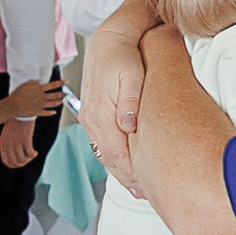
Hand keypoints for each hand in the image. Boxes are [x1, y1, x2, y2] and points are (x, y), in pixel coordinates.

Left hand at [0, 108, 39, 169]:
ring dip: (28, 160)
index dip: (13, 165)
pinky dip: (33, 155)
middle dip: (22, 163)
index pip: (6, 161)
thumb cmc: (14, 121)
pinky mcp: (25, 140)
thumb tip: (14, 155)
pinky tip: (35, 152)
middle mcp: (8, 145)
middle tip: (27, 159)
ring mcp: (16, 143)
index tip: (19, 162)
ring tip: (31, 155)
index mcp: (2, 143)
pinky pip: (29, 154)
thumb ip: (8, 144)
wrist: (19, 110)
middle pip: (15, 163)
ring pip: (22, 160)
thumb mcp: (7, 133)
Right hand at [9, 78, 63, 119]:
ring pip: (52, 104)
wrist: (13, 106)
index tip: (67, 82)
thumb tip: (39, 81)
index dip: (61, 83)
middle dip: (62, 94)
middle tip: (67, 93)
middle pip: (55, 95)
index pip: (53, 85)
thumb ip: (33, 83)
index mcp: (39, 89)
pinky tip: (54, 112)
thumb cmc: (17, 94)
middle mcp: (42, 97)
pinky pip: (46, 112)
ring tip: (62, 101)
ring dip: (58, 102)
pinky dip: (51, 112)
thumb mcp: (25, 85)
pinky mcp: (38, 112)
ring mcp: (41, 105)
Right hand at [79, 22, 146, 189]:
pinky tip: (124, 165)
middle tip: (144, 194)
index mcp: (100, 112)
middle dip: (126, 178)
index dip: (131, 173)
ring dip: (119, 170)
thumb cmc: (124, 55)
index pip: (116, 153)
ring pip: (104, 153)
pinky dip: (113, 158)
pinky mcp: (92, 115)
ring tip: (136, 187)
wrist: (109, 39)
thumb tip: (128, 124)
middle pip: (108, 158)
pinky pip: (101, 144)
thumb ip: (130, 101)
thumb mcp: (132, 74)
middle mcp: (91, 118)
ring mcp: (89, 118)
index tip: (146, 187)